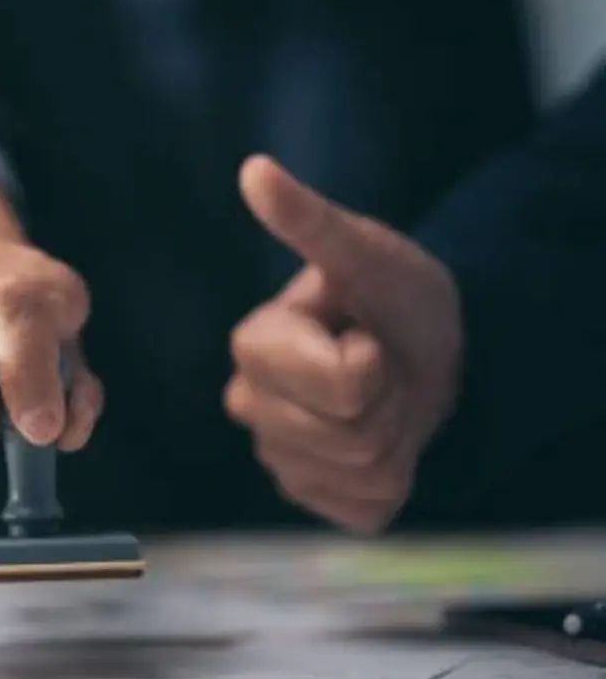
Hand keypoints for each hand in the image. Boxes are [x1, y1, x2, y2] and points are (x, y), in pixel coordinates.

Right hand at [225, 156, 462, 532]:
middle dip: (387, 403)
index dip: (374, 363)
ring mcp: (277, 456)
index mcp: (254, 345)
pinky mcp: (309, 496)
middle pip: (351, 435)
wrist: (427, 351)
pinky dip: (393, 481)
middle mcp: (250, 403)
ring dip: (395, 439)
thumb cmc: (395, 297)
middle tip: (382, 370)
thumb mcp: (367, 254)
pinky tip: (381, 441)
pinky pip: (365, 509)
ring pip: (361, 473)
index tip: (367, 335)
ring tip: (382, 400)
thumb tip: (254, 169)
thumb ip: (310, 222)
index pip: (340, 384)